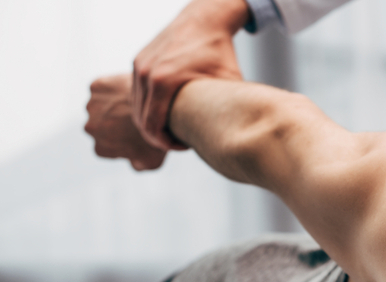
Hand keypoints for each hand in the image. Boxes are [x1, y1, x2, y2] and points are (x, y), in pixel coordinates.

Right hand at [85, 74, 166, 169]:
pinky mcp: (96, 86)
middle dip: (112, 122)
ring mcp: (91, 106)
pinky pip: (104, 87)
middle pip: (100, 125)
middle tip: (134, 117)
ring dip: (112, 105)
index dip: (120, 139)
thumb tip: (133, 164)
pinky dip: (113, 88)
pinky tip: (130, 91)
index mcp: (100, 149)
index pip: (106, 146)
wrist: (159, 111)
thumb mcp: (152, 162)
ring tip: (133, 103)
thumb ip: (137, 166)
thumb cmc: (157, 139)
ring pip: (100, 105)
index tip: (134, 133)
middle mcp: (90, 128)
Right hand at [132, 0, 247, 149]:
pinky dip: (147, 106)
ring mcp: (139, 66)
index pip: (152, 126)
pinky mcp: (139, 60)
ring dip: (151, 121)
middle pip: (141, 120)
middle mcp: (145, 74)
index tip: (182, 146)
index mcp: (162, 82)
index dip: (166, 143)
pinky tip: (167, 111)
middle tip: (178, 143)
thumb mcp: (226, 82)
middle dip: (157, 136)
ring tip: (173, 128)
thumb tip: (236, 135)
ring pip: (136, 107)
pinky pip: (137, 92)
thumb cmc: (219, 51)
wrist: (205, 18)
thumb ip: (225, 109)